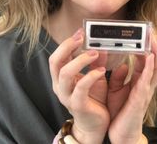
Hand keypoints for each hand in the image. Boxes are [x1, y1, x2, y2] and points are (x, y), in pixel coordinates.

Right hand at [49, 28, 109, 143]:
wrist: (95, 124)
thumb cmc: (93, 98)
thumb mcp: (95, 76)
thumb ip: (96, 62)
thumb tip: (102, 46)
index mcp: (61, 77)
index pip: (58, 55)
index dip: (68, 42)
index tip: (81, 31)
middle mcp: (60, 85)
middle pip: (55, 61)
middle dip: (68, 46)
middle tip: (82, 37)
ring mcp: (66, 95)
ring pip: (65, 73)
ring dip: (81, 59)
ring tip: (96, 53)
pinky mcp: (77, 104)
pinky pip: (81, 87)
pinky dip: (91, 75)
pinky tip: (101, 71)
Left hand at [107, 32, 156, 143]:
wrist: (118, 133)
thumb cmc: (119, 110)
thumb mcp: (115, 89)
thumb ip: (118, 76)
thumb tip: (123, 63)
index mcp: (139, 80)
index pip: (145, 59)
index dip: (146, 45)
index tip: (144, 32)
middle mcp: (144, 84)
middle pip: (155, 61)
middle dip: (155, 46)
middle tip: (151, 30)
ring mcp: (144, 91)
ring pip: (155, 69)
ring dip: (155, 53)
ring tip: (153, 38)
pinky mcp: (139, 99)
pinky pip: (146, 81)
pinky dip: (149, 68)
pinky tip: (149, 57)